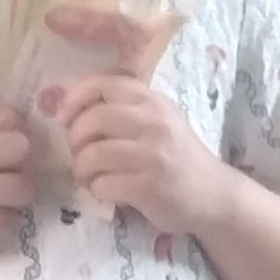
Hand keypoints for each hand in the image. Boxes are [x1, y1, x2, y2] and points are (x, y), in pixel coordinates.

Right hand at [0, 102, 33, 264]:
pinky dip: (2, 220)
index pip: (7, 116)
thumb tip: (9, 132)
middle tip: (7, 172)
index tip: (9, 142)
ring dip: (16, 193)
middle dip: (19, 160)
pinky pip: (11, 219)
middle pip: (22, 147)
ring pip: (24, 186)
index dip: (14, 128)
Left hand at [61, 75, 229, 235]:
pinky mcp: (150, 186)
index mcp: (153, 101)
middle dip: (75, 140)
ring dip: (82, 169)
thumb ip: (124, 109)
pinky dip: (97, 190)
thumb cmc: (178, 158)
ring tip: (90, 176)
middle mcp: (155, 122)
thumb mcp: (158, 121)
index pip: (103, 83)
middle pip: (92, 120)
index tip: (65, 117)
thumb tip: (69, 108)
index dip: (75, 98)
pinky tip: (106, 191)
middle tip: (79, 154)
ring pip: (93, 155)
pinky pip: (103, 184)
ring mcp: (153, 154)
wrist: (215, 196)